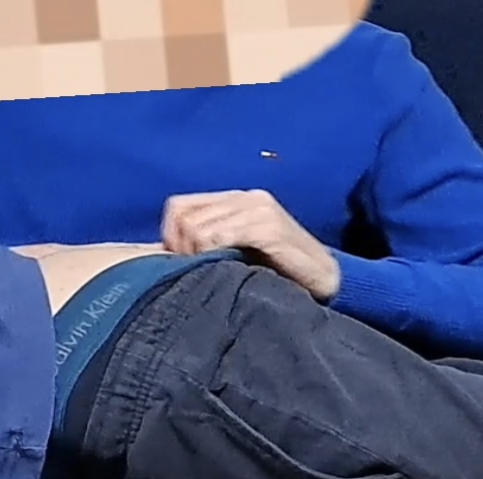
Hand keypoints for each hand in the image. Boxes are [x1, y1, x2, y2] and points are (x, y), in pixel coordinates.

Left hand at [160, 189, 341, 300]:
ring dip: (199, 256)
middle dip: (183, 251)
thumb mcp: (235, 250)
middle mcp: (246, 197)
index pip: (178, 207)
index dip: (170, 236)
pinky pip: (219, 236)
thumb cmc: (277, 270)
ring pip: (198, 229)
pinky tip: (228, 267)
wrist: (323, 277)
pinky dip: (214, 254)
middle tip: (198, 270)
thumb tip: (159, 252)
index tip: (181, 261)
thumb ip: (206, 242)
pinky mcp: (268, 226)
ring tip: (215, 270)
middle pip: (184, 219)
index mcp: (235, 199)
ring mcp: (258, 208)